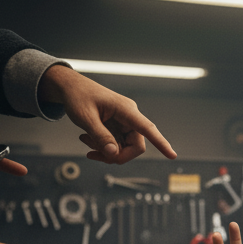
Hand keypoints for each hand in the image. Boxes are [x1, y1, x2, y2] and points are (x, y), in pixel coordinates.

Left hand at [38, 65, 177, 163]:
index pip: (148, 129)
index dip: (161, 143)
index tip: (172, 155)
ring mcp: (124, 123)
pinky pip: (117, 145)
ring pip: (125, 148)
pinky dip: (103, 148)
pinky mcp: (118, 127)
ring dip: (106, 152)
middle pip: (135, 146)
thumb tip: (114, 155)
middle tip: (94, 154)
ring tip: (86, 142)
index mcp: (126, 110)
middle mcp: (129, 117)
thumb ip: (100, 137)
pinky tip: (87, 139)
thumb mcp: (85, 118)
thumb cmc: (77, 96)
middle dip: (116, 155)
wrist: (70, 87)